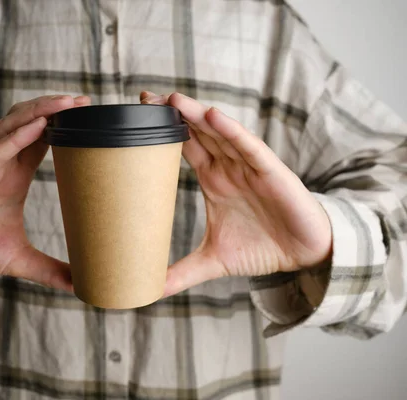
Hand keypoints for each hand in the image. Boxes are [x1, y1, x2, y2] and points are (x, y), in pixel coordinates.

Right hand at [0, 95, 90, 290]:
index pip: (44, 139)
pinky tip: (38, 126)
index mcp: (14, 175)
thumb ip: (49, 269)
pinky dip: (15, 137)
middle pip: (30, 123)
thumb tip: (82, 286)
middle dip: (56, 108)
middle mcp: (0, 163)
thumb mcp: (18, 259)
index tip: (94, 116)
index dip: (66, 124)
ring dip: (39, 112)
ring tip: (67, 102)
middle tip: (86, 101)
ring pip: (12, 127)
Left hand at [140, 92, 331, 295]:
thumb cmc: (261, 248)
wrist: (303, 254)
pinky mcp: (270, 171)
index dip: (161, 131)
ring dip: (197, 115)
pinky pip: (249, 146)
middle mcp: (228, 166)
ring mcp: (248, 165)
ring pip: (220, 133)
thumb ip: (182, 273)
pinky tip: (214, 116)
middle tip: (143, 98)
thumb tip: (150, 289)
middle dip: (172, 114)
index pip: (183, 146)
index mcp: (212, 179)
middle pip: (196, 132)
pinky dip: (232, 131)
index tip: (134, 116)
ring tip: (171, 100)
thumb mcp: (213, 261)